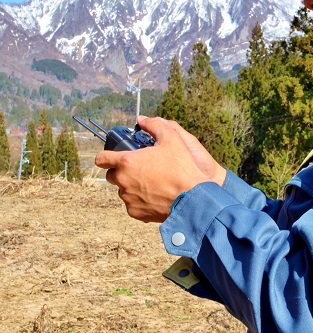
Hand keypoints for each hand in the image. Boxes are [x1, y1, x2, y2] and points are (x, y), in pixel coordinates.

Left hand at [95, 117, 225, 222]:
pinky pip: (133, 204)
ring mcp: (129, 198)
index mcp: (127, 162)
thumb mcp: (171, 138)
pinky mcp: (135, 212)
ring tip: (151, 182)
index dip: (105, 156)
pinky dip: (140, 200)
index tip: (109, 157)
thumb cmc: (181, 169)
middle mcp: (123, 181)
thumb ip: (155, 125)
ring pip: (123, 190)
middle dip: (121, 171)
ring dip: (132, 186)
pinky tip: (155, 195)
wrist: (191, 199)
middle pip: (111, 175)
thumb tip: (143, 120)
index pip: (102, 159)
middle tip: (139, 168)